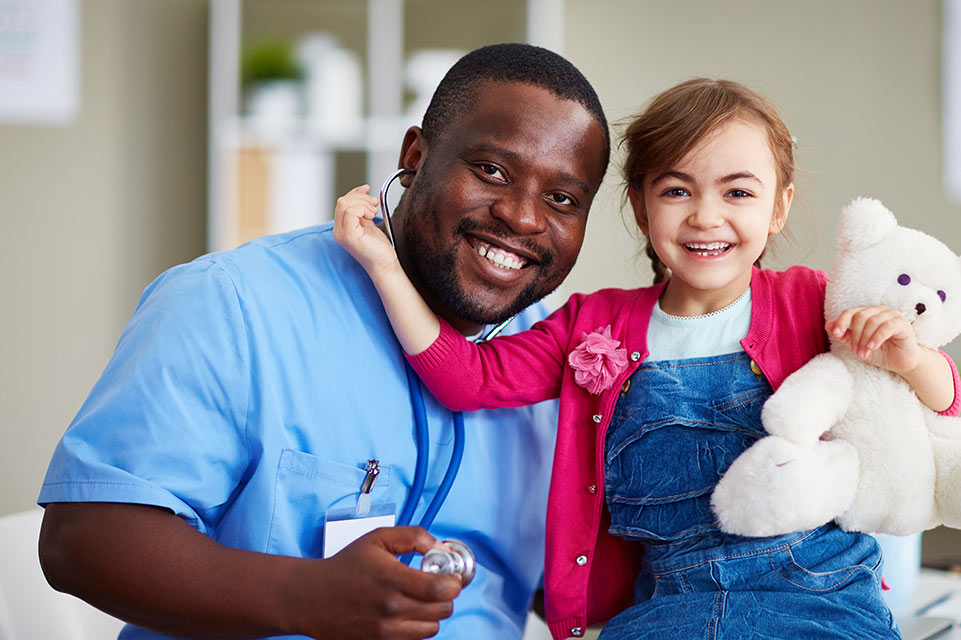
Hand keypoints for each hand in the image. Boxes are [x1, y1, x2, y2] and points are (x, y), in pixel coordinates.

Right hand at [286, 526, 462, 639]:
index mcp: (392, 580)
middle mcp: (391, 609)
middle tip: (435, 584)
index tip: (449, 574)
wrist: (311, 597)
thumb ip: (413, 537)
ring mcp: (386, 631)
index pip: (441, 589)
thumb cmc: (345, 566)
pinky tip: (406, 612)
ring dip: (432, 613)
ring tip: (419, 599)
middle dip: (445, 595)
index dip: (453, 581)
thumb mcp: (378, 538)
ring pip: (432, 629)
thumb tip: (439, 547)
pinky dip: (417, 627)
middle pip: (442, 610)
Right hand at [333, 185, 399, 276]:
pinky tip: (371, 216)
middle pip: (342, 202)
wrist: (385, 264)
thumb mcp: (368, 223)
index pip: (342, 203)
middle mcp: (339, 231)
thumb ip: (362, 210)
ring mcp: (342, 234)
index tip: (367, 189)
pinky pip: (350, 212)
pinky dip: (362, 209)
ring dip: (363, 203)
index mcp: (342, 227)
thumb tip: (363, 190)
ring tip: (374, 212)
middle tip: (374, 204)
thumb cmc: (379, 248)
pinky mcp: (349, 236)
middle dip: (360, 197)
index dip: (355, 193)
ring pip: (345, 205)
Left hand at [826, 305, 920, 374]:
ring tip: (863, 354)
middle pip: (860, 316)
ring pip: (872, 322)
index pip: (850, 312)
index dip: (841, 321)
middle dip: (855, 336)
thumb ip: (843, 335)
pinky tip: (872, 347)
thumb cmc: (879, 352)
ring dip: (865, 340)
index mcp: (867, 313)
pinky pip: (887, 327)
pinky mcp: (902, 324)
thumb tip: (827, 325)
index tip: (835, 333)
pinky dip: (876, 337)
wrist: (900, 362)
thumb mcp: (857, 345)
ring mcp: (892, 315)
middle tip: (855, 352)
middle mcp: (879, 311)